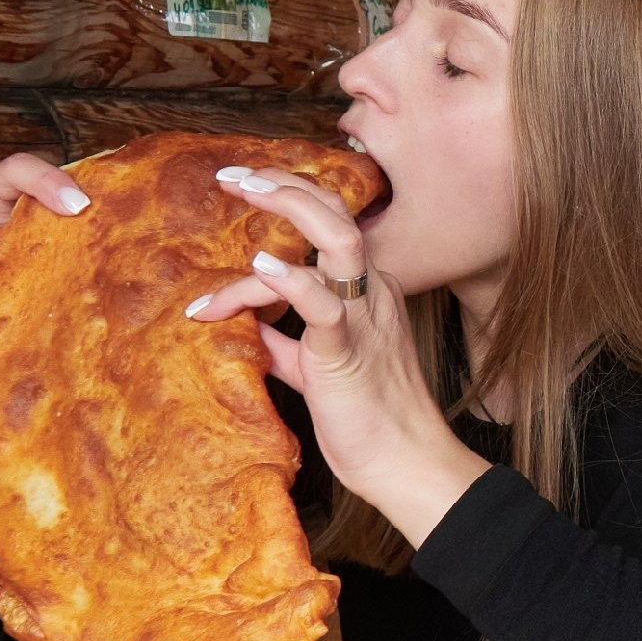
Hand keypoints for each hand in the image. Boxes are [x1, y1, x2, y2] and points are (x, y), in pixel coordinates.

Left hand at [186, 164, 487, 545]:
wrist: (406, 466)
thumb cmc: (367, 422)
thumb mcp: (314, 370)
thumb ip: (281, 340)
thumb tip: (242, 322)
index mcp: (368, 295)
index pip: (327, 230)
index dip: (286, 202)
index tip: (240, 191)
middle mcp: (372, 294)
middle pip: (336, 215)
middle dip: (285, 185)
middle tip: (234, 174)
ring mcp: (365, 318)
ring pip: (339, 240)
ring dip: (290, 207)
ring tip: (244, 190)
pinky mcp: (349, 351)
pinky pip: (324, 304)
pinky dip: (291, 280)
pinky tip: (260, 267)